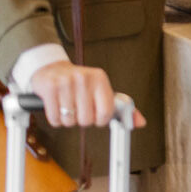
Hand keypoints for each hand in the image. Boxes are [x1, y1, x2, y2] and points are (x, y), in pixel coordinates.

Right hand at [30, 62, 146, 128]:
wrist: (52, 69)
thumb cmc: (79, 84)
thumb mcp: (101, 90)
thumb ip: (121, 108)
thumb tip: (140, 122)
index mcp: (100, 78)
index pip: (106, 112)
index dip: (99, 119)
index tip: (95, 114)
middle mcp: (84, 78)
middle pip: (86, 120)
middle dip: (81, 119)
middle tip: (78, 107)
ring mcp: (66, 83)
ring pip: (69, 121)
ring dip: (67, 119)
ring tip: (67, 105)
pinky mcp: (50, 89)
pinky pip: (55, 119)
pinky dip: (55, 118)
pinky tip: (57, 105)